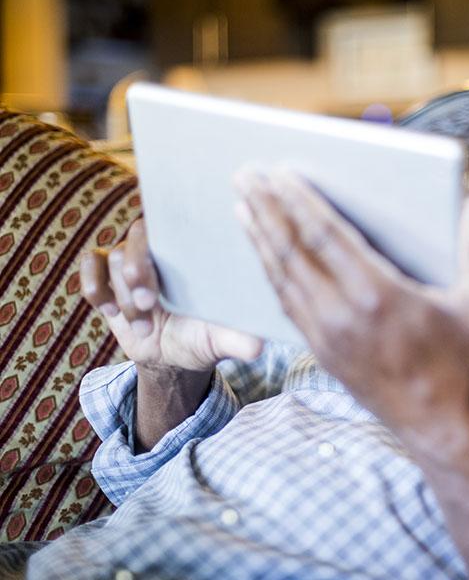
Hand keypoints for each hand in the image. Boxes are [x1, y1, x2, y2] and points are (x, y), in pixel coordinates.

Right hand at [79, 219, 262, 372]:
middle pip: (138, 237)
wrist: (171, 358)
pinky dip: (93, 286)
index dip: (170, 251)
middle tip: (146, 304)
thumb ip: (237, 339)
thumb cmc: (202, 339)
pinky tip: (108, 311)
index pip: (176, 230)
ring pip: (114, 258)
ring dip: (122, 295)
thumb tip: (258, 345)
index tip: (169, 283)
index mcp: (192, 253)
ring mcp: (131, 259)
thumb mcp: (220, 341)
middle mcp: (162, 249)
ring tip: (142, 325)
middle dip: (137, 271)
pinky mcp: (106, 275)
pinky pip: (90, 264)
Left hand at [234, 170, 468, 446]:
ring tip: (242, 207)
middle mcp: (343, 315)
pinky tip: (264, 258)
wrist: (443, 433)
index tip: (275, 172)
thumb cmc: (468, 368)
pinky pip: (287, 305)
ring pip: (282, 278)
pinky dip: (271, 274)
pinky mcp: (323, 354)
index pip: (325, 235)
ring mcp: (327, 337)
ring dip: (260, 238)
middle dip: (265, 209)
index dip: (297, 200)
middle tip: (243, 176)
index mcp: (380, 295)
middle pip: (292, 251)